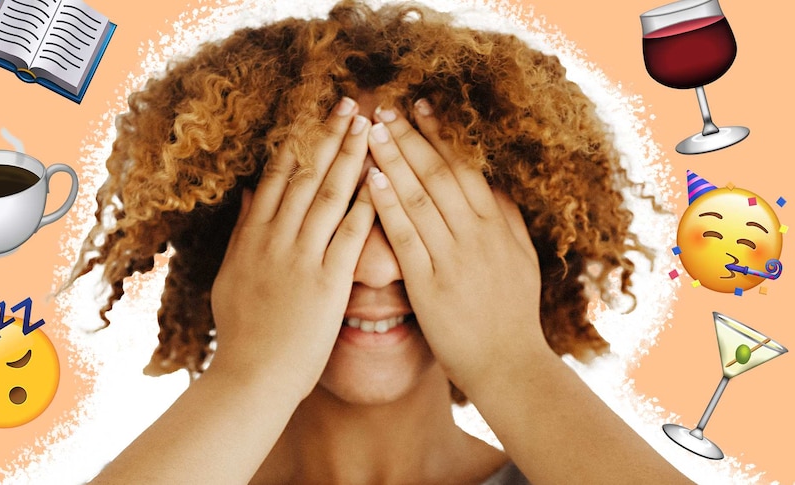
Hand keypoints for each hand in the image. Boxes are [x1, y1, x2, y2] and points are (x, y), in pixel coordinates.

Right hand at [209, 98, 373, 399]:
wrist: (252, 377)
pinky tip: (383, 180)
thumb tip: (248, 194)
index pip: (277, 176)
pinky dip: (365, 205)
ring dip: (351, 158)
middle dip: (330, 136)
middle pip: (305, 175)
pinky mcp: (328, 282)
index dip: (299, 141)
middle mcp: (275, 239)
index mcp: (251, 236)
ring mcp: (301, 258)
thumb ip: (240, 232)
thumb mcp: (230, 275)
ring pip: (328, 195)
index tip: (317, 115)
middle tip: (352, 104)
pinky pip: (350, 235)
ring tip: (370, 128)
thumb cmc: (242, 333)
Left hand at [365, 100, 549, 393]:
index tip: (420, 106)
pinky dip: (388, 206)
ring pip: (419, 198)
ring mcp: (452, 259)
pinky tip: (371, 181)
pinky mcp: (429, 286)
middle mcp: (475, 235)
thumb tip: (492, 182)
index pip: (464, 167)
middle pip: (438, 174)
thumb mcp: (521, 257)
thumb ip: (506, 217)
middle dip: (410, 137)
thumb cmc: (512, 312)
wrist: (508, 364)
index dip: (440, 134)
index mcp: (496, 225)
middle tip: (384, 108)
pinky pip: (405, 237)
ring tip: (371, 132)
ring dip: (394, 160)